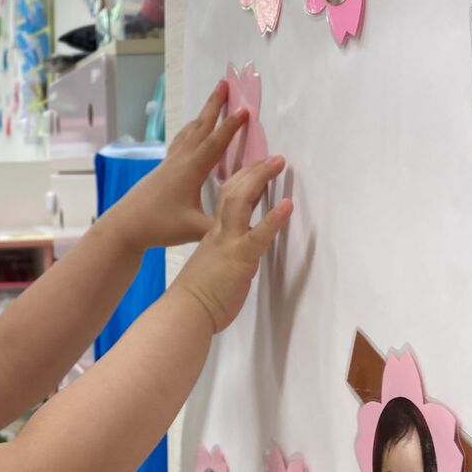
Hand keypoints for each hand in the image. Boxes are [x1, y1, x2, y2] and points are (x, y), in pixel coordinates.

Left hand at [104, 81, 250, 251]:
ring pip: (189, 132)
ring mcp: (169, 163)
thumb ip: (223, 224)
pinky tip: (191, 133)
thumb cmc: (159, 226)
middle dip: (214, 105)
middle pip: (200, 127)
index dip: (231, 127)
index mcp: (190, 171)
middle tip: (224, 83)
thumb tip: (249, 225)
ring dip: (202, 115)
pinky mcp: (162, 169)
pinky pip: (180, 142)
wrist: (125, 226)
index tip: (245, 108)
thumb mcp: (194, 229)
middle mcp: (180, 161)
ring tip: (212, 101)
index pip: (214, 143)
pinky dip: (190, 131)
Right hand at [171, 156, 291, 332]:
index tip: (254, 168)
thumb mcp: (209, 271)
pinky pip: (258, 235)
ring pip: (240, 202)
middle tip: (270, 157)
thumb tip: (231, 264)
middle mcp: (219, 234)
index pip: (226, 201)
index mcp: (213, 237)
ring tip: (278, 164)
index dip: (241, 182)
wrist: (184, 314)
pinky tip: (287, 205)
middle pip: (233, 192)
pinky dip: (274, 219)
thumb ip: (223, 261)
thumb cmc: (195, 301)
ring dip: (260, 180)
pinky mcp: (240, 259)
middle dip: (252, 172)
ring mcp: (228, 244)